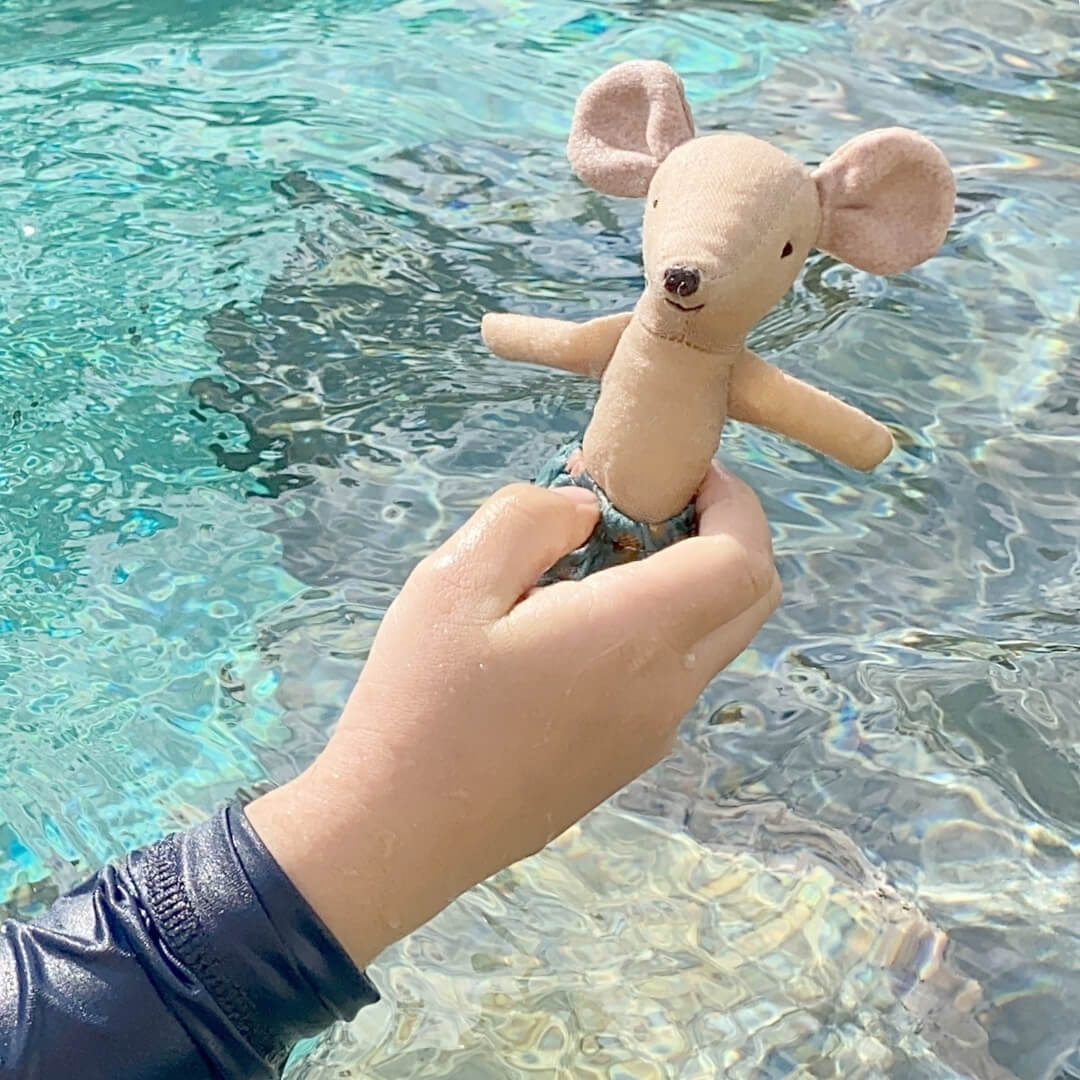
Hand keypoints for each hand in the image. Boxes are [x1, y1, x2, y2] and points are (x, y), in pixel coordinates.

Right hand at [247, 465, 779, 967]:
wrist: (398, 833)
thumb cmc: (419, 700)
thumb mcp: (454, 580)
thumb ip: (531, 519)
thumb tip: (587, 512)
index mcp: (634, 636)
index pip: (744, 558)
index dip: (734, 501)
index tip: (683, 470)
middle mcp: (668, 689)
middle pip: (751, 598)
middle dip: (727, 535)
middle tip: (652, 503)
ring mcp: (654, 734)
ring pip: (716, 639)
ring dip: (689, 583)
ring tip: (597, 559)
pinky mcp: (629, 760)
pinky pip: (676, 677)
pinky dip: (660, 629)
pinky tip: (576, 625)